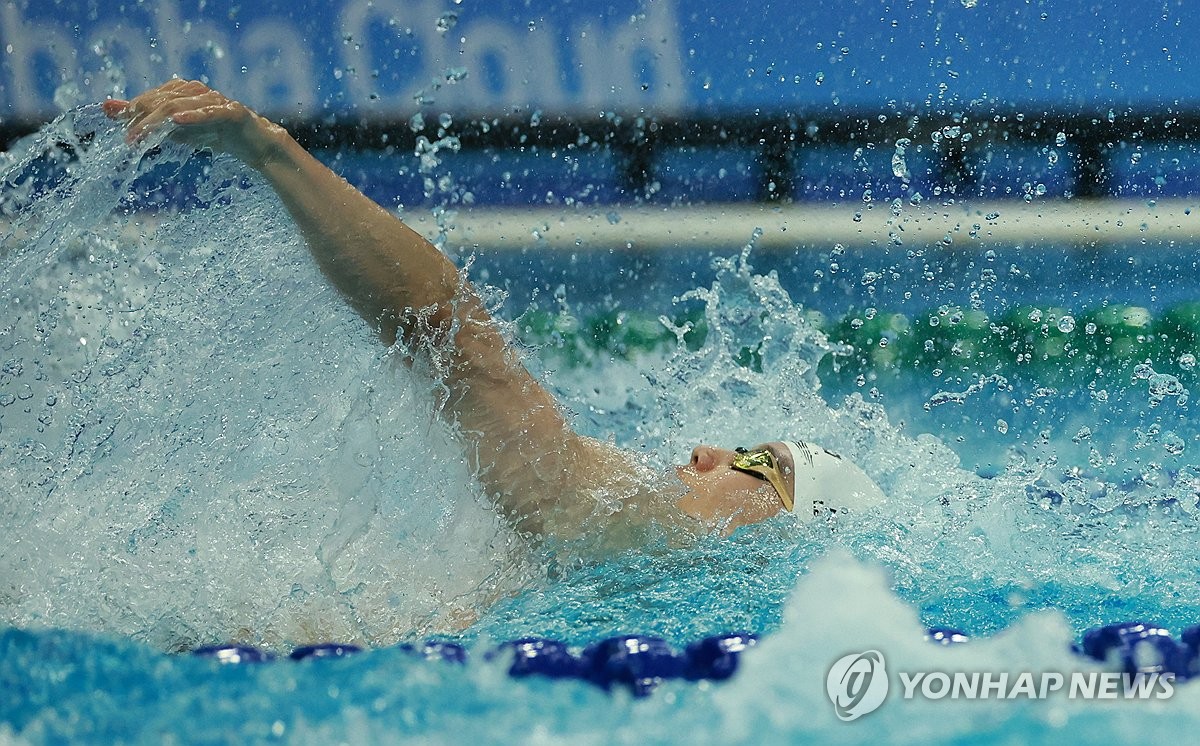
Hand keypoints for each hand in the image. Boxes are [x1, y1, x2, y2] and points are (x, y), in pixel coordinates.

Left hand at [103, 80, 282, 169]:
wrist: (256, 145)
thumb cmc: (215, 135)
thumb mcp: (176, 131)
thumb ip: (146, 119)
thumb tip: (107, 108)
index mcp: (183, 91)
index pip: (152, 97)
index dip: (134, 110)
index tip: (118, 125)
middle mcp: (197, 90)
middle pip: (162, 101)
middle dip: (142, 117)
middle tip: (127, 138)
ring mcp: (216, 100)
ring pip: (181, 106)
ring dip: (158, 121)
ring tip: (142, 135)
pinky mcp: (232, 112)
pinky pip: (210, 112)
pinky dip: (193, 116)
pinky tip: (176, 121)